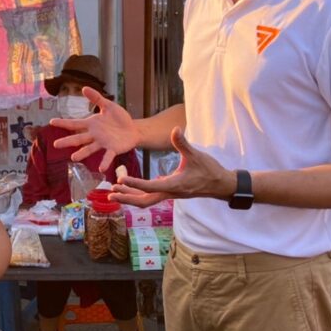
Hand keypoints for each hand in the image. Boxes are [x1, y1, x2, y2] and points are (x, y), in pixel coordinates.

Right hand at [49, 86, 140, 171]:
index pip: (74, 123)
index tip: (51, 122)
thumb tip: (84, 88)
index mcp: (91, 124)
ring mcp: (103, 143)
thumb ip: (96, 98)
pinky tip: (101, 168)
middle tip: (55, 144)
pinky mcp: (113, 149)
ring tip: (73, 158)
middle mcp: (94, 135)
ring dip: (82, 153)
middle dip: (67, 141)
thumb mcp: (108, 105)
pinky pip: (108, 155)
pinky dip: (105, 161)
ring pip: (90, 148)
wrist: (133, 129)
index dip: (63, 123)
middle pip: (78, 138)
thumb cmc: (119, 118)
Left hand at [112, 127, 234, 200]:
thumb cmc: (209, 170)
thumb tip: (175, 129)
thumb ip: (183, 143)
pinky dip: (138, 193)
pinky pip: (150, 196)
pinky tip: (128, 188)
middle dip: (126, 198)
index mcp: (174, 185)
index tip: (120, 179)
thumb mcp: (196, 155)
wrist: (221, 184)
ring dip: (130, 197)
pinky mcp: (170, 192)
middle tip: (110, 194)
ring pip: (146, 200)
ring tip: (113, 192)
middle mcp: (169, 192)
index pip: (149, 187)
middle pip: (144, 201)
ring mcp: (169, 194)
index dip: (134, 183)